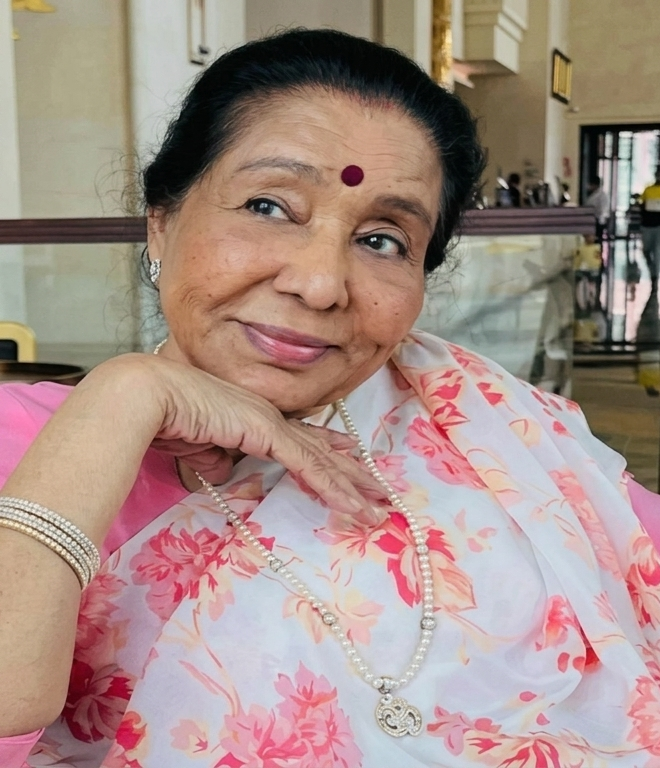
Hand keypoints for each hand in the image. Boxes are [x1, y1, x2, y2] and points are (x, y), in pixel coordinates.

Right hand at [140, 355, 387, 524]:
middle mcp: (269, 415)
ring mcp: (271, 421)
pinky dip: (333, 487)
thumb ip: (220, 460)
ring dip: (351, 487)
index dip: (328, 450)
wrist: (147, 397)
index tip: (351, 459)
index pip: (300, 438)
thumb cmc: (164, 419)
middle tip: (380, 492)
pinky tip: (353, 504)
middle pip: (321, 448)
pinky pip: (308, 465)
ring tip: (377, 509)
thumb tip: (230, 471)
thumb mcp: (200, 448)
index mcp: (254, 417)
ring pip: (322, 459)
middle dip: (352, 472)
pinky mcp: (267, 432)